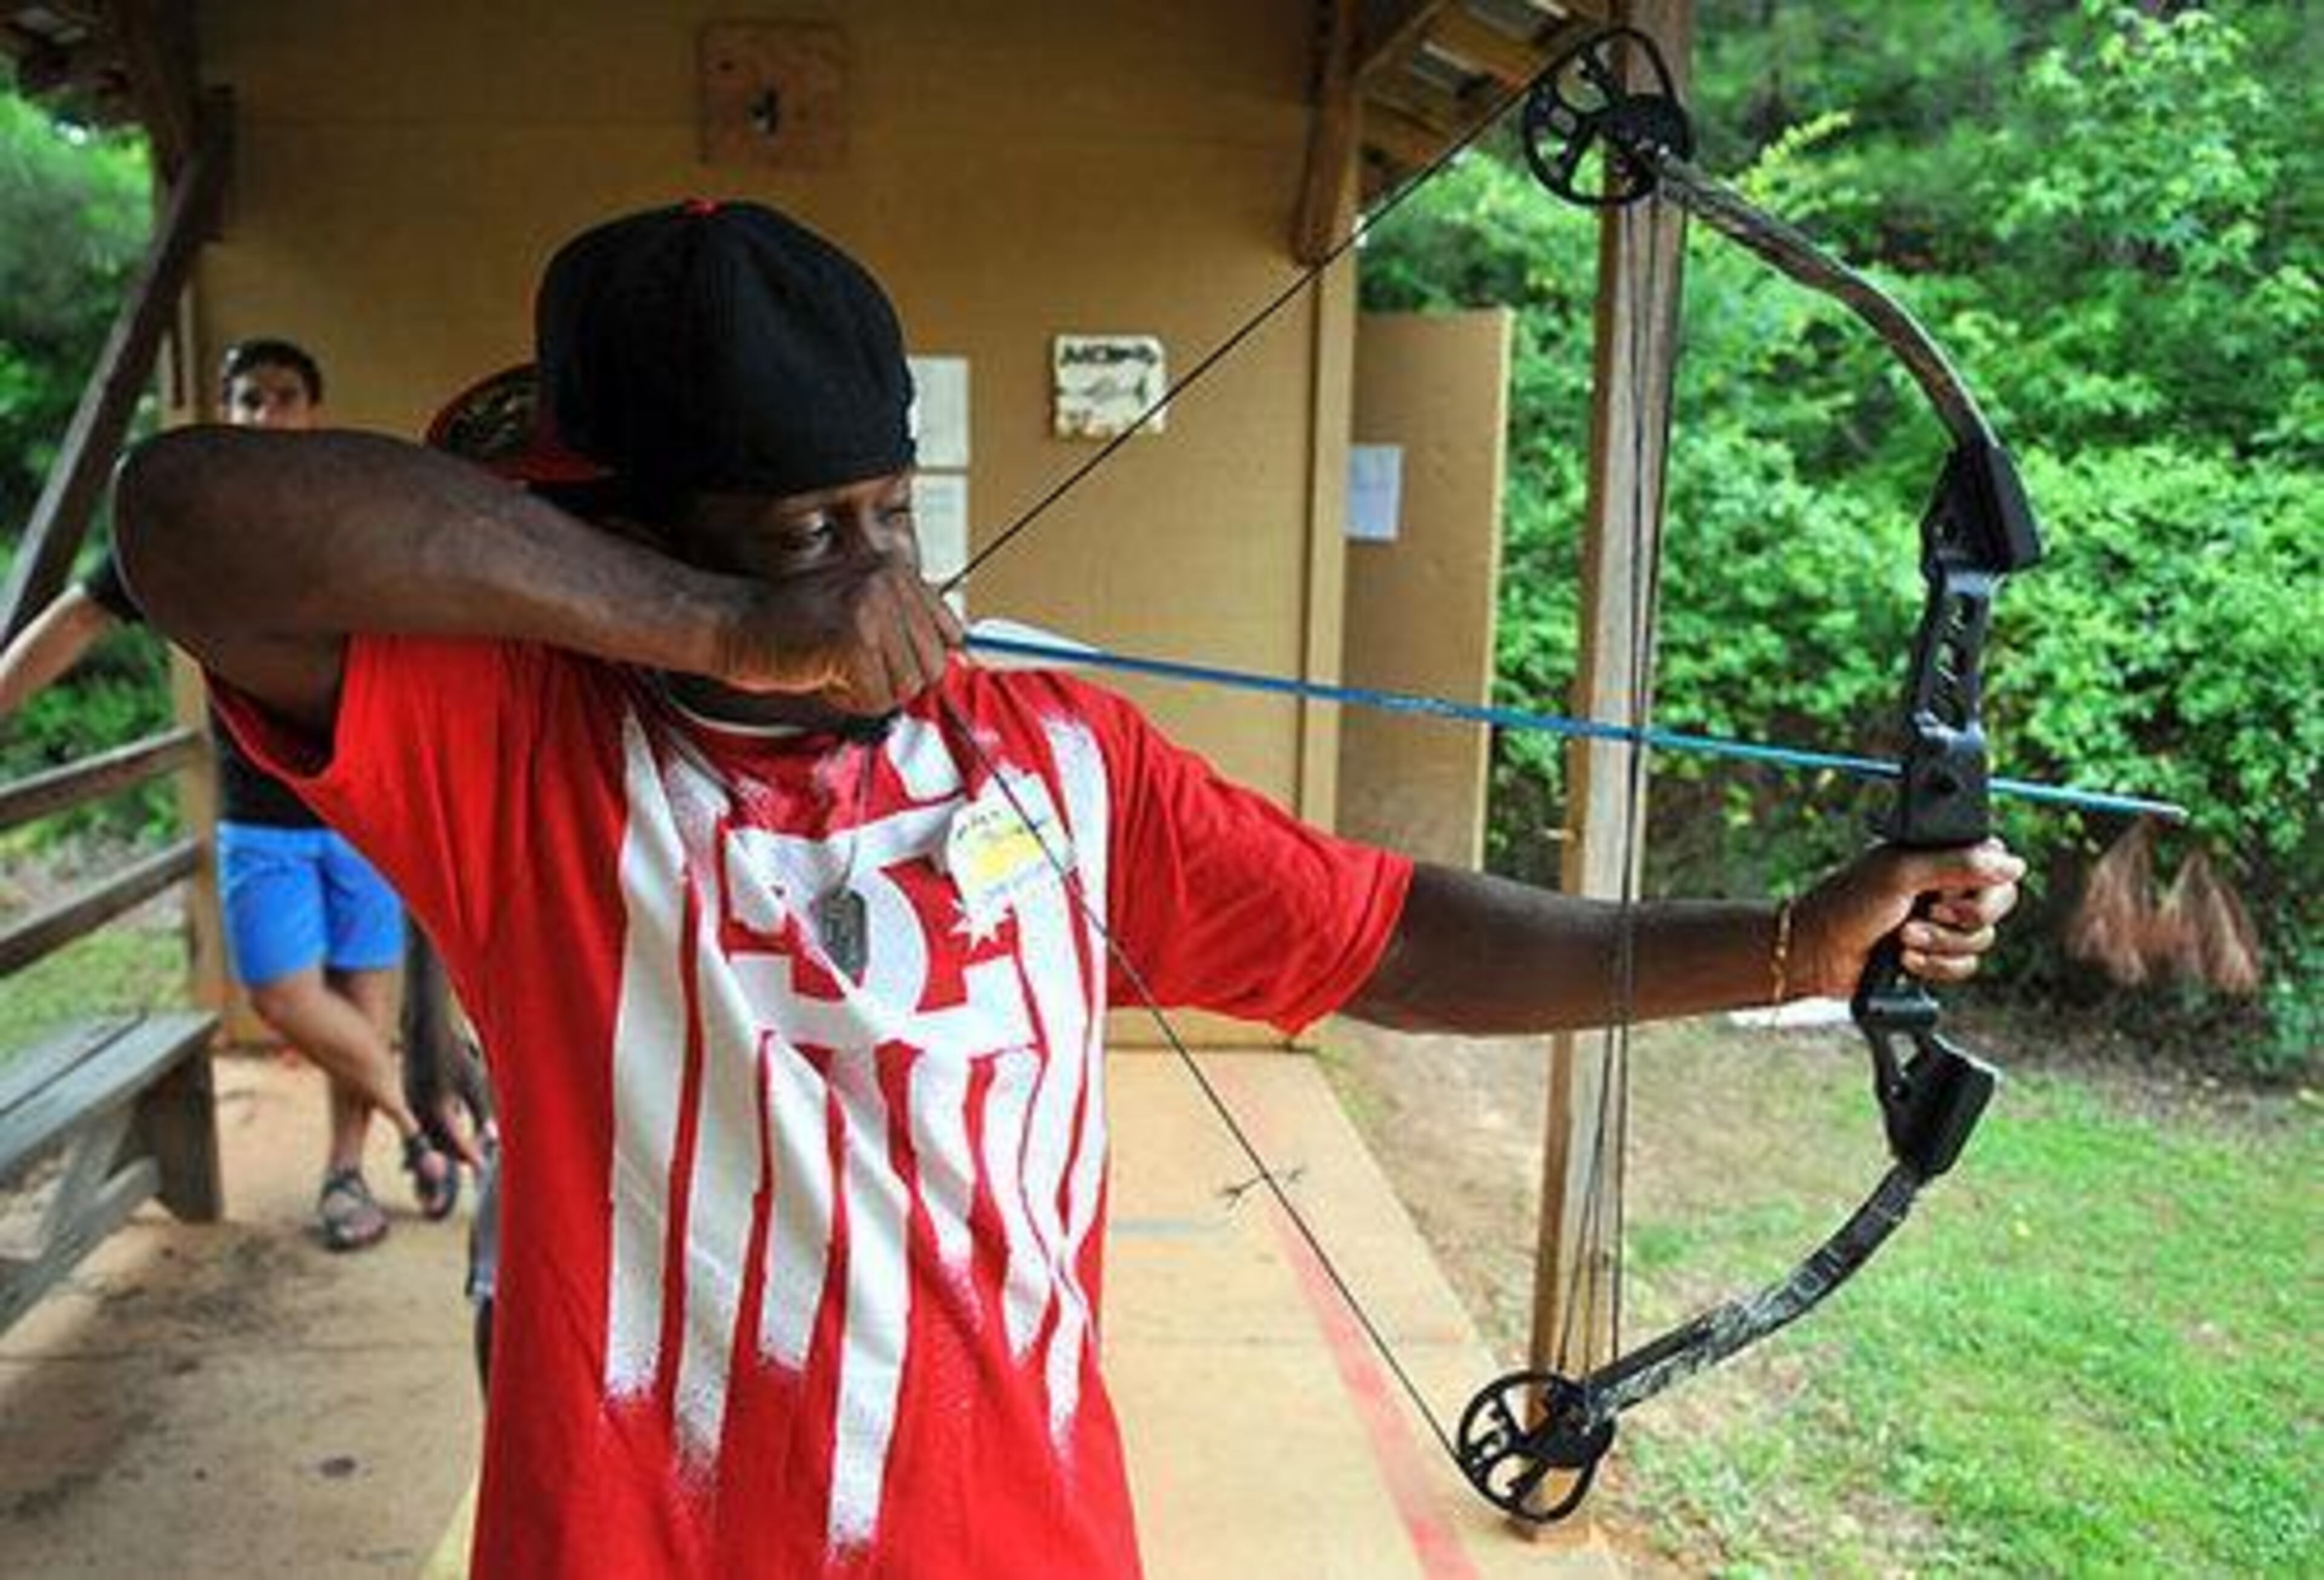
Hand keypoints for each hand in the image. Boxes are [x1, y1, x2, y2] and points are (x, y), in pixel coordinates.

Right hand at [718, 553, 963, 713]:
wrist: (734, 623)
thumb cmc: (790, 622)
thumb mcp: (858, 609)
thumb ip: (902, 626)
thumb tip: (958, 655)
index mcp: (895, 570)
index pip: (951, 632)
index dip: (923, 659)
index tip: (899, 665)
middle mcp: (890, 582)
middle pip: (933, 665)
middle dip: (894, 680)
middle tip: (853, 668)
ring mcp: (873, 609)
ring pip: (906, 687)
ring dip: (868, 691)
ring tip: (833, 666)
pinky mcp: (854, 641)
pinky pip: (876, 700)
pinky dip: (847, 699)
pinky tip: (821, 674)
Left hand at [1792, 839, 2026, 996]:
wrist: (1818, 954)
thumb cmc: (1847, 904)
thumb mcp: (1900, 873)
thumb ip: (1958, 863)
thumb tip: (2014, 864)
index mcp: (1939, 855)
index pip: (1996, 862)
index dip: (1984, 882)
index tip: (1950, 890)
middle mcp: (1945, 887)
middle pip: (1998, 904)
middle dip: (1964, 918)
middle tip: (1928, 913)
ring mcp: (1941, 923)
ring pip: (1982, 940)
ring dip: (1941, 943)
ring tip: (1902, 938)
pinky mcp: (1935, 955)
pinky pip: (1965, 967)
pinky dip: (1935, 966)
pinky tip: (1904, 959)